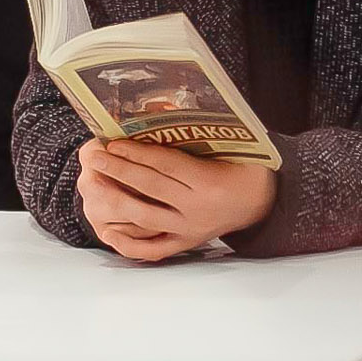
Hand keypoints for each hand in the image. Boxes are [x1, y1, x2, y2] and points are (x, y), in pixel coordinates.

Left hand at [76, 137, 276, 262]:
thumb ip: (198, 134)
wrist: (266, 201)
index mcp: (209, 181)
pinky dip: (129, 242)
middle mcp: (197, 208)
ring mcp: (190, 229)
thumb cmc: (247, 167)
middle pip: (151, 188)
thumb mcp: (233, 146)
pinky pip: (154, 248)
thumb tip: (160, 111)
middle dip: (120, 171)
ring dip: (116, 200)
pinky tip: (107, 231)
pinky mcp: (185, 243)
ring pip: (146, 217)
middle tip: (95, 157)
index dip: (138, 153)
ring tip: (94, 183)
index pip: (166, 165)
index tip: (114, 143)